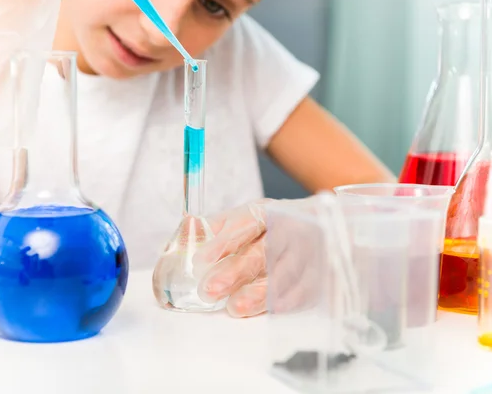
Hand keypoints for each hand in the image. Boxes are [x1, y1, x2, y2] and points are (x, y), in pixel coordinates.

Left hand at [193, 198, 321, 317]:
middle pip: (262, 251)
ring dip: (261, 291)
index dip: (224, 241)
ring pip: (285, 272)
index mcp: (269, 212)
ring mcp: (312, 248)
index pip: (245, 222)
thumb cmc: (282, 227)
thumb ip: (221, 226)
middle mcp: (291, 227)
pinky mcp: (327, 270)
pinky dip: (290, 299)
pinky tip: (273, 309)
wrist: (334, 228)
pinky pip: (310, 286)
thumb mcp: (254, 218)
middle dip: (236, 272)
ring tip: (236, 307)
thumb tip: (188, 227)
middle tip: (211, 290)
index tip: (202, 259)